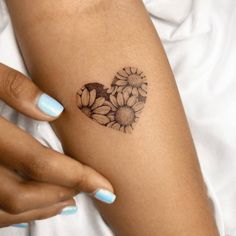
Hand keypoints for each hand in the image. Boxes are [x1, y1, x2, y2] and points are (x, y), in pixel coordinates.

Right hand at [0, 63, 115, 227]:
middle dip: (62, 194)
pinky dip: (18, 216)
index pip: (38, 163)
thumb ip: (13, 87)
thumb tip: (54, 110)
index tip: (106, 186)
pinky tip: (37, 210)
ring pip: (4, 210)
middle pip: (21, 194)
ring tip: (71, 200)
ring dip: (43, 208)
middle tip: (91, 188)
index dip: (78, 177)